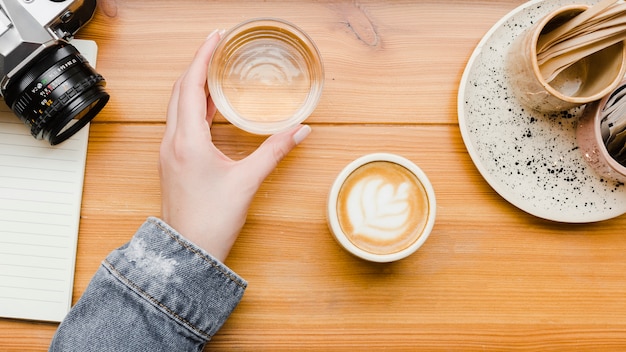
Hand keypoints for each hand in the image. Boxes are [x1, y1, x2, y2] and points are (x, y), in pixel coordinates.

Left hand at [159, 30, 310, 261]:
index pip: (190, 86)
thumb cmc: (212, 220)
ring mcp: (170, 153)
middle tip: (218, 48)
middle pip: (180, 91)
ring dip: (195, 86)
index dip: (202, 57)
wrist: (188, 251)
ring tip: (216, 72)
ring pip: (178, 107)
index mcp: (188, 141)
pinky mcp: (174, 162)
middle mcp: (173, 142)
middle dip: (198, 65)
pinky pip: (180, 123)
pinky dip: (194, 107)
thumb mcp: (248, 181)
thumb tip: (300, 130)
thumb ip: (275, 151)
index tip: (216, 37)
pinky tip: (211, 108)